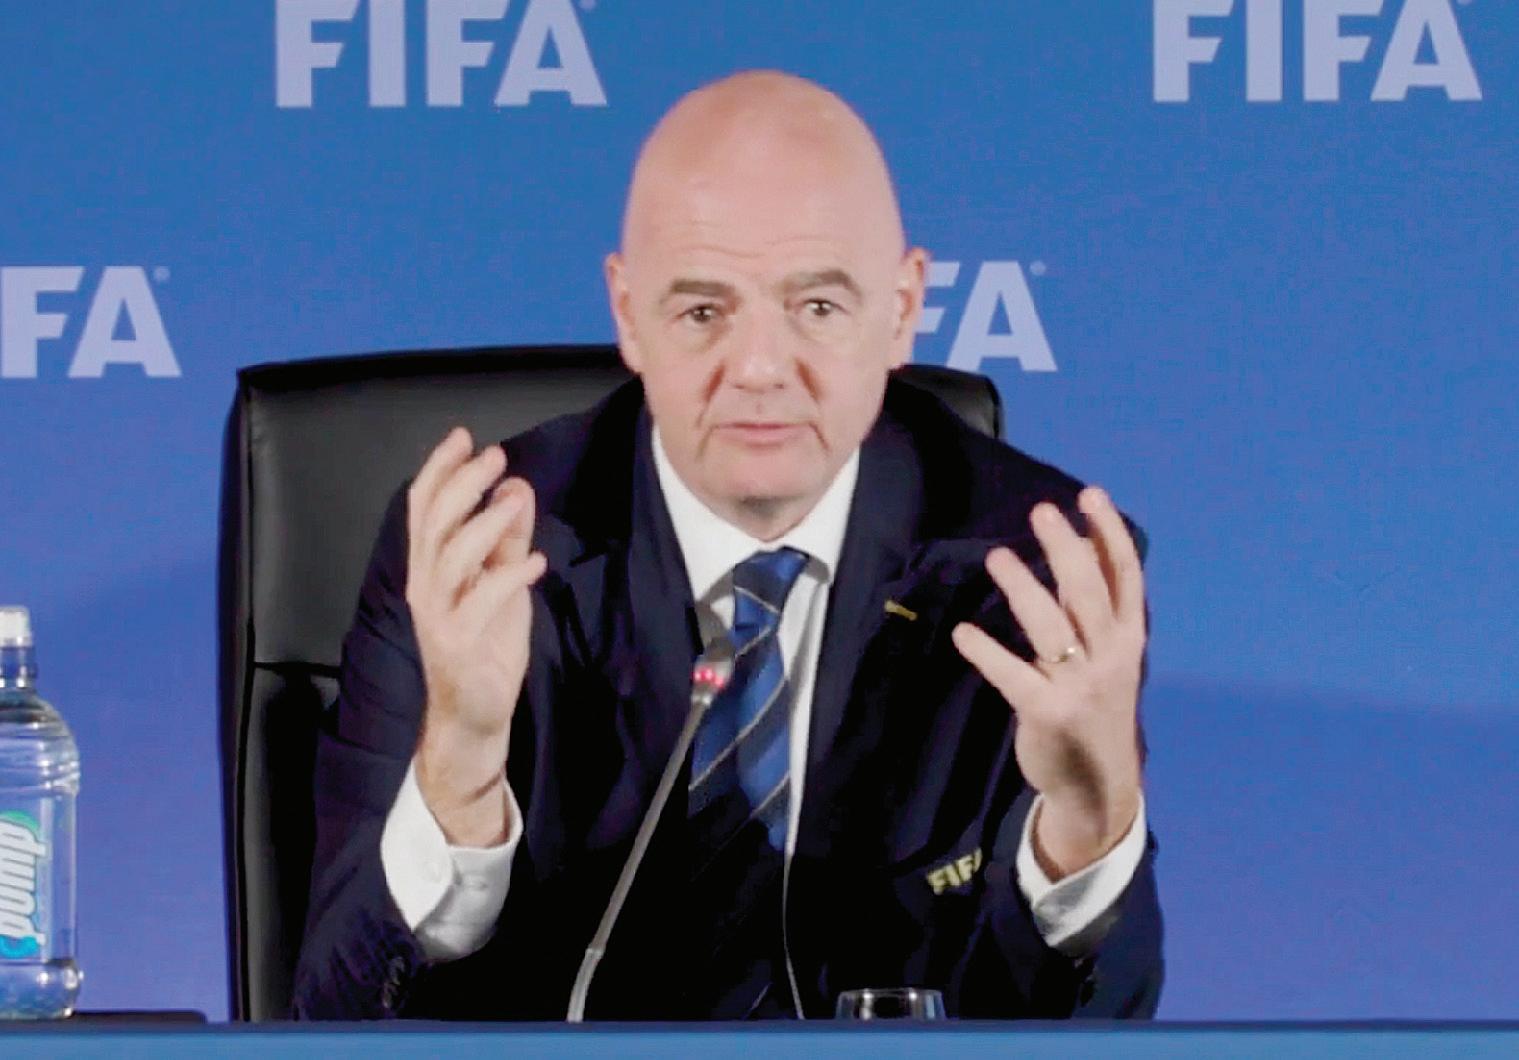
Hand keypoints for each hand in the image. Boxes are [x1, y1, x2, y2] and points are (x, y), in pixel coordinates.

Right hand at [405, 427, 546, 844]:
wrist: (473, 711)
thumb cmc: (485, 641)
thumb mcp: (501, 580)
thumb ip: (508, 537)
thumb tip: (518, 485)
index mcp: (429, 565)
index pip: (422, 507)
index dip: (439, 469)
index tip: (462, 436)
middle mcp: (425, 584)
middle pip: (434, 522)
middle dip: (463, 484)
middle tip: (494, 456)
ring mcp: (438, 613)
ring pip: (452, 556)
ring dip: (486, 523)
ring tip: (516, 499)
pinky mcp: (459, 641)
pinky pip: (481, 601)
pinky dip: (509, 576)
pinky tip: (536, 562)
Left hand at [951, 486, 1145, 879]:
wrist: (1099, 785)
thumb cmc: (1096, 707)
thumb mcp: (1110, 657)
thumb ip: (1095, 608)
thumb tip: (1078, 543)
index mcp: (1127, 639)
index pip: (1125, 577)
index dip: (1109, 535)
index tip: (1090, 496)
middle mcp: (1110, 657)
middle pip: (1088, 593)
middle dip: (1066, 550)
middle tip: (1042, 512)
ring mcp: (1079, 685)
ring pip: (1052, 627)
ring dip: (1024, 589)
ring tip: (999, 557)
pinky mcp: (1047, 712)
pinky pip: (1014, 675)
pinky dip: (987, 652)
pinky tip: (964, 632)